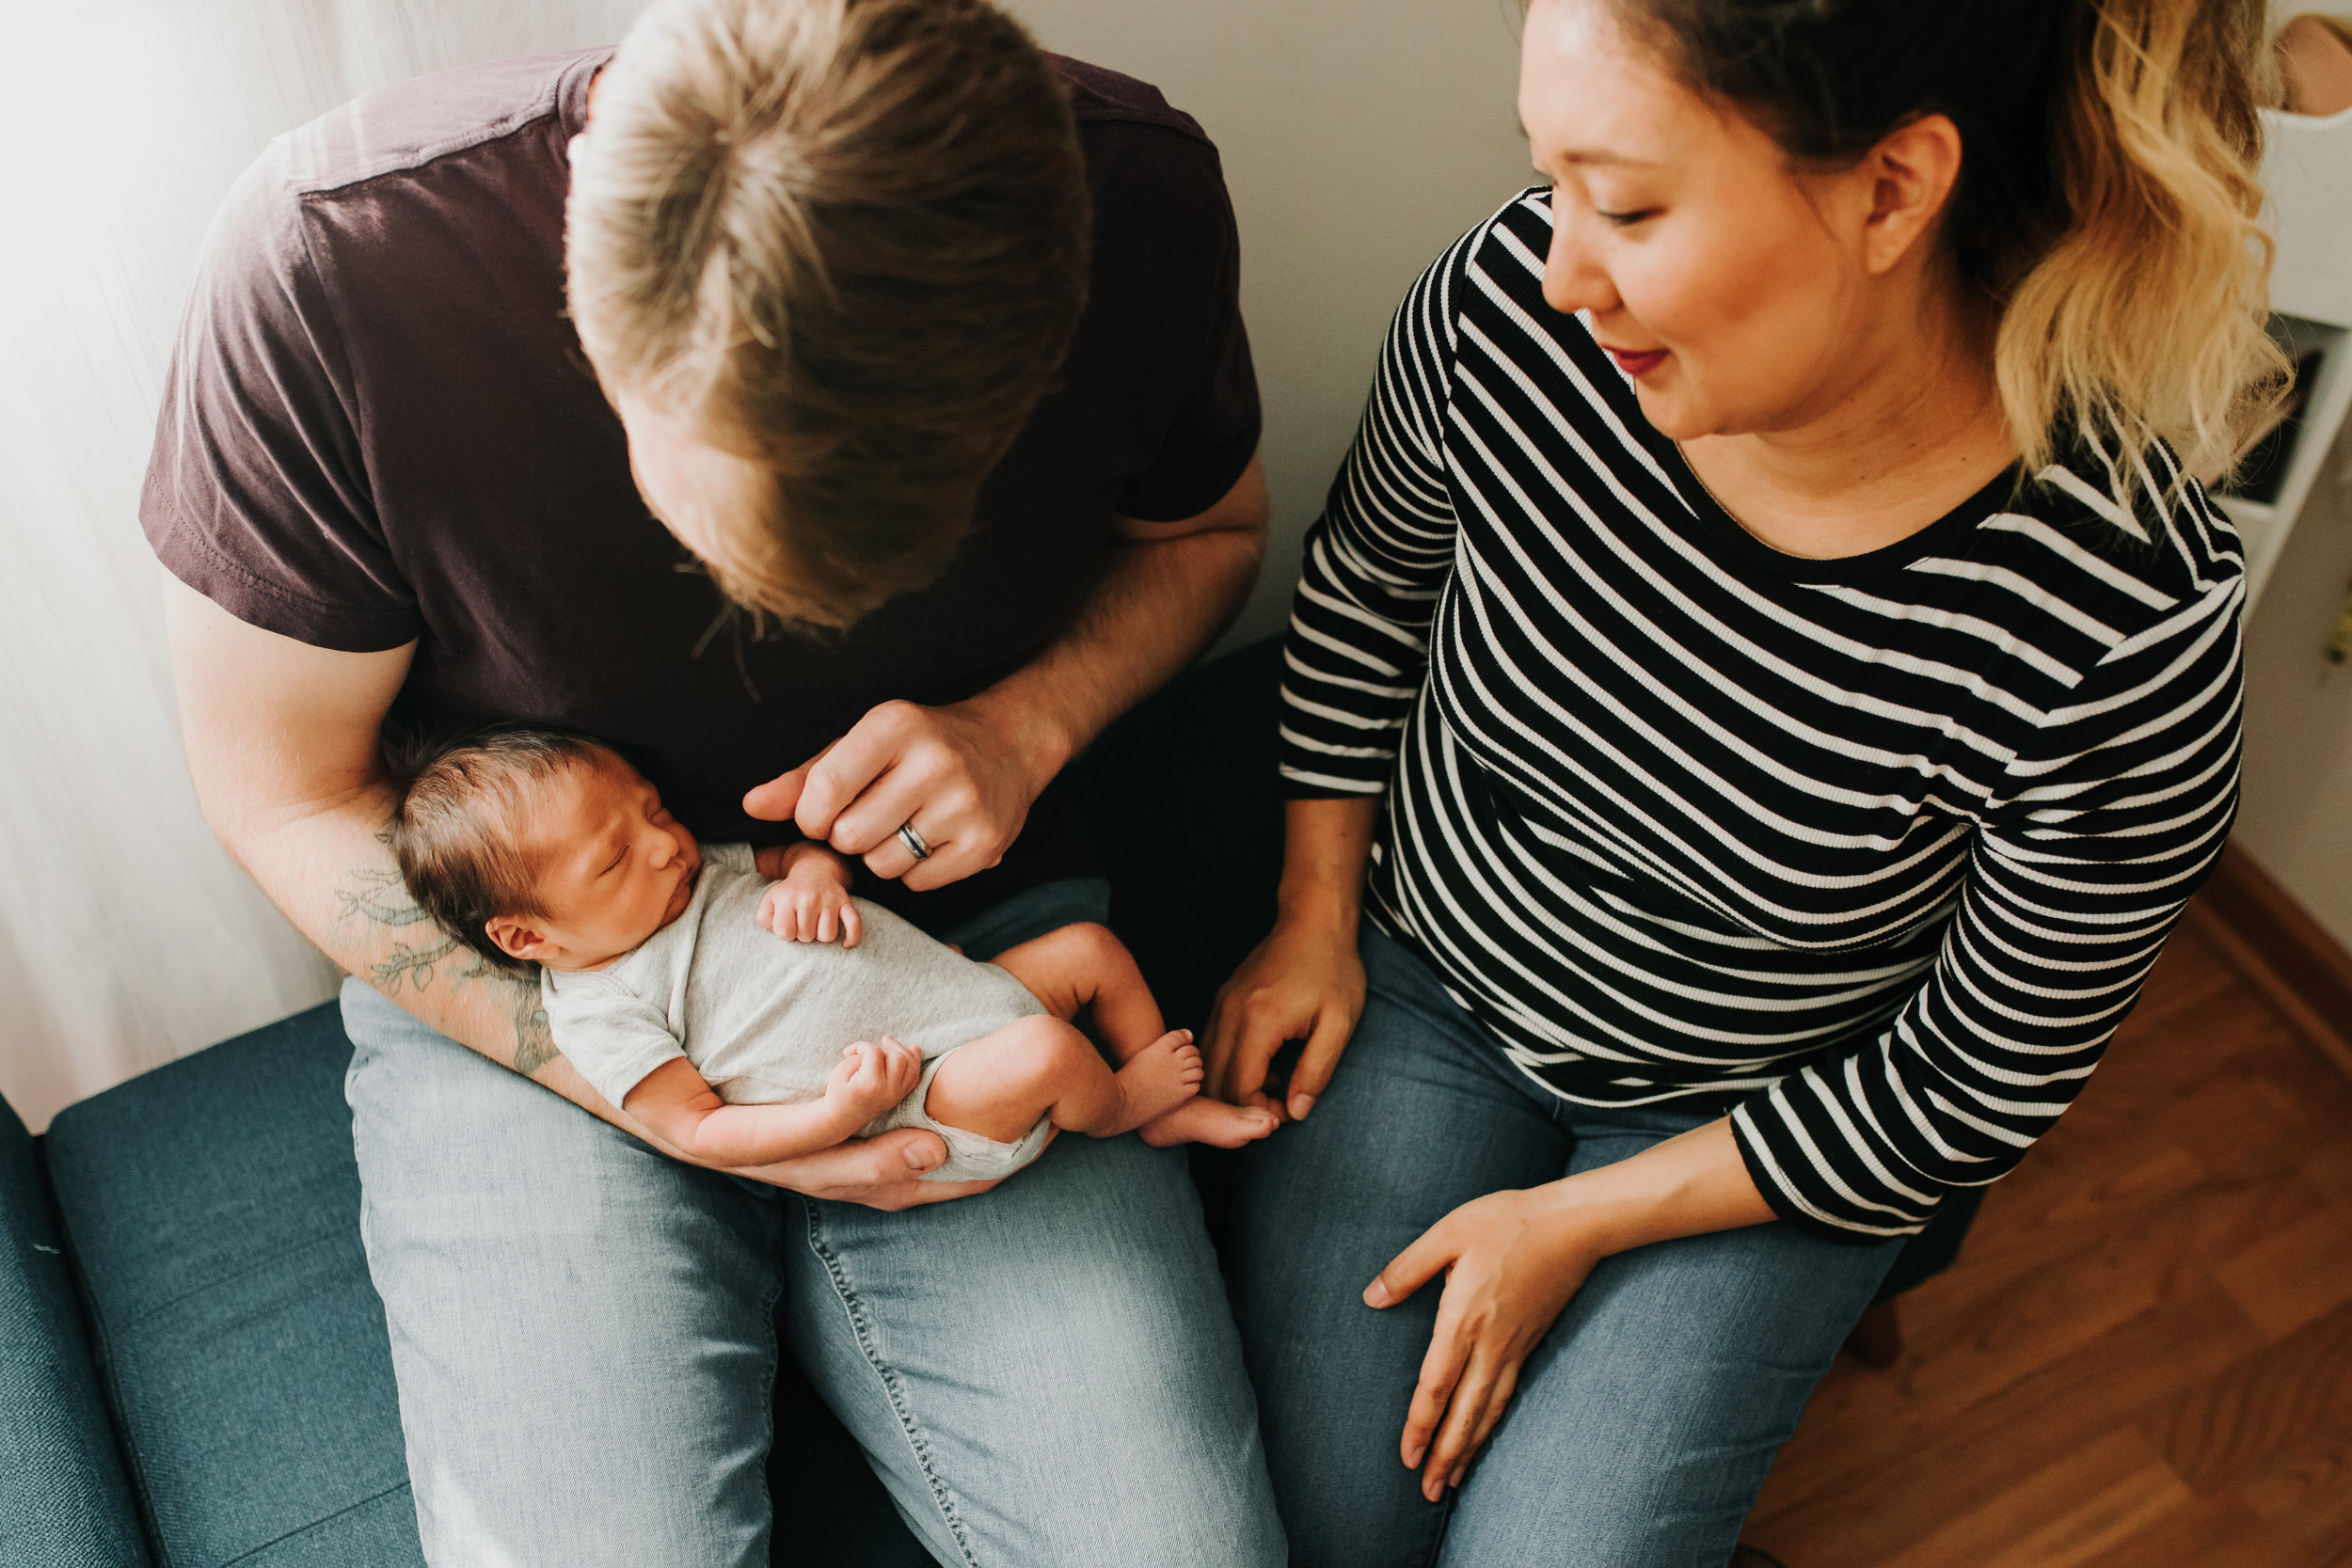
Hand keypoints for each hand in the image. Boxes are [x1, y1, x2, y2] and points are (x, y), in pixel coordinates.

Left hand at [743, 695, 1065, 891]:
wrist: (1008, 745)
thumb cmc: (918, 745)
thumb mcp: (861, 744)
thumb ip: (804, 778)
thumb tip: (752, 807)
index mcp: (894, 726)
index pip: (823, 793)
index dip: (812, 816)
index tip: (826, 811)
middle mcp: (934, 762)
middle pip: (850, 837)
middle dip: (849, 835)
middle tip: (873, 815)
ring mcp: (964, 805)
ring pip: (882, 865)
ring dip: (882, 855)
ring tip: (905, 824)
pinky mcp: (984, 844)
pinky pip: (918, 883)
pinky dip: (915, 870)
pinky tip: (932, 838)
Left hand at [759, 866, 862, 946]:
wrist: (815, 870)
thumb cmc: (790, 892)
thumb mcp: (770, 900)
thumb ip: (764, 918)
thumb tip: (776, 930)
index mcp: (787, 898)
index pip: (785, 933)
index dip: (786, 933)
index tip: (788, 925)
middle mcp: (808, 898)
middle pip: (807, 936)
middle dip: (804, 935)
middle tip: (803, 923)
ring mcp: (829, 900)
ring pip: (828, 935)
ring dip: (822, 936)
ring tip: (817, 926)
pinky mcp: (845, 902)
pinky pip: (854, 924)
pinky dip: (852, 938)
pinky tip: (845, 945)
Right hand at [825, 1037, 924, 1125]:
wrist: (842, 1118)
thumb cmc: (838, 1094)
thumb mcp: (840, 1072)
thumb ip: (857, 1057)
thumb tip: (875, 1051)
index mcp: (872, 1085)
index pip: (875, 1053)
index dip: (861, 1047)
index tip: (848, 1053)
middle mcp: (889, 1090)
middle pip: (898, 1057)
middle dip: (884, 1048)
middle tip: (868, 1052)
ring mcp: (897, 1094)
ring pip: (910, 1065)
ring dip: (901, 1051)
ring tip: (888, 1043)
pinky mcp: (900, 1095)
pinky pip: (914, 1076)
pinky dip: (913, 1061)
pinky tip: (911, 1049)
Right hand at [1203, 910, 1365, 1122]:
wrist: (1314, 921)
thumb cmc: (1333, 970)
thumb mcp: (1339, 1024)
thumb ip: (1317, 1070)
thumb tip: (1296, 1111)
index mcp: (1258, 1022)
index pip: (1238, 1089)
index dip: (1259, 1114)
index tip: (1287, 1113)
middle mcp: (1229, 1014)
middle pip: (1213, 1082)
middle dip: (1240, 1108)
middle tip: (1278, 1108)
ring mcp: (1221, 1005)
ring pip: (1206, 1066)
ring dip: (1232, 1089)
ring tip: (1274, 1088)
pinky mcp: (1222, 1000)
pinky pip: (1211, 1046)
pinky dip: (1228, 1068)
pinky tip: (1264, 1067)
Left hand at [1365, 1186, 1601, 1499]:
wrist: (1572, 1225)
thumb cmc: (1506, 1221)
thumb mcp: (1449, 1232)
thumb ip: (1408, 1267)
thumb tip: (1372, 1297)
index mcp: (1463, 1318)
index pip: (1436, 1385)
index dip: (1420, 1425)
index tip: (1407, 1456)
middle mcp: (1490, 1342)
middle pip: (1464, 1413)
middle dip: (1444, 1454)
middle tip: (1427, 1491)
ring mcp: (1514, 1347)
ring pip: (1488, 1410)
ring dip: (1468, 1448)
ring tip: (1450, 1480)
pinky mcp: (1529, 1343)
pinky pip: (1507, 1395)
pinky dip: (1492, 1423)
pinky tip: (1483, 1434)